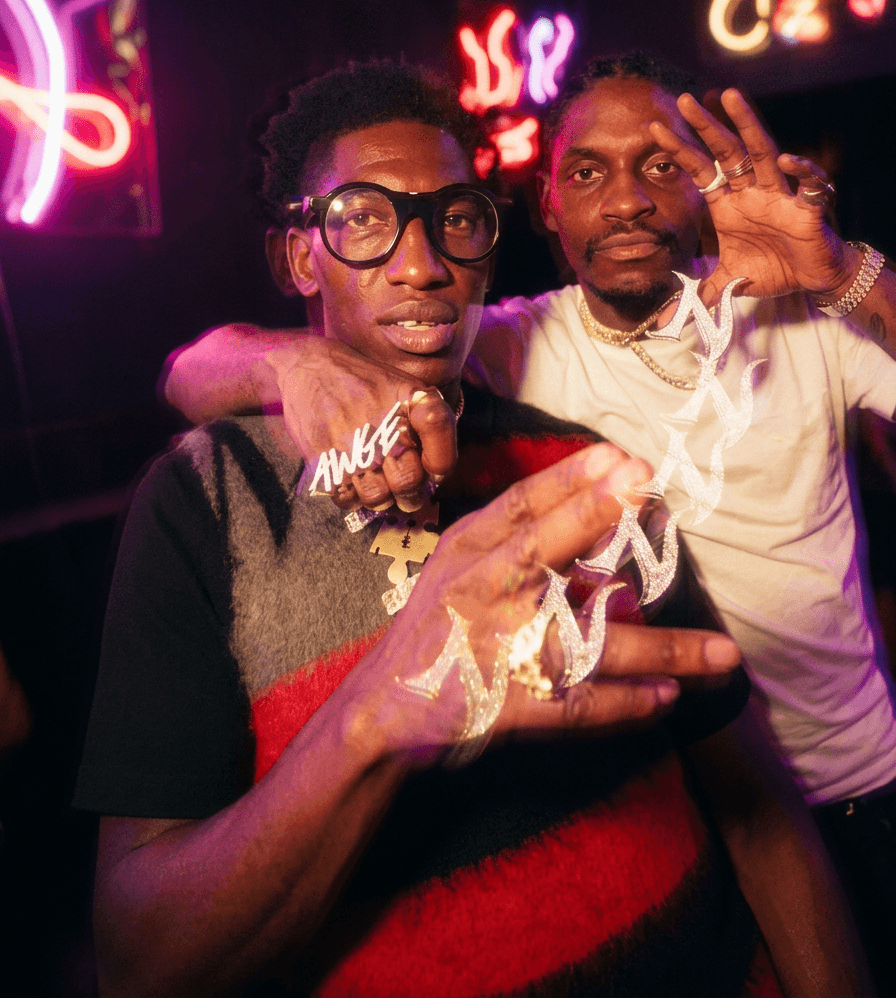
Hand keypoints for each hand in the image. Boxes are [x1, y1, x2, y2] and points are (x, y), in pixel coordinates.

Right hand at [268, 337, 458, 510]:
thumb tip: (437, 475)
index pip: (441, 450)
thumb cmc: (366, 384)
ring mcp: (351, 444)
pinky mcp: (322, 458)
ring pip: (377, 497)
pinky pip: (345, 498)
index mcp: (411, 403)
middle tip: (405, 493)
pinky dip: (352, 498)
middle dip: (411, 496)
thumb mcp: (406, 387)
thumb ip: (431, 424)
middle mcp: (383, 424)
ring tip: (378, 487)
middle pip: (409, 482)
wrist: (310, 367)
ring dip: (381, 499)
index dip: (440, 467)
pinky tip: (353, 482)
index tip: (433, 471)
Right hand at [346, 444, 741, 756]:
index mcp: (467, 551)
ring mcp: (491, 651)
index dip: (569, 479)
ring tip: (722, 652)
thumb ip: (518, 539)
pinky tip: (668, 698)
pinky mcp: (503, 708)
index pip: (519, 506)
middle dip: (592, 516)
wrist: (383, 709)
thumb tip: (604, 511)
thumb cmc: (438, 625)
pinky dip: (623, 704)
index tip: (619, 455)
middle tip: (645, 485)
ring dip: (657, 648)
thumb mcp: (461, 566)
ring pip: (581, 642)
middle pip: (538, 550)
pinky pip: (574, 707)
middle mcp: (477, 592)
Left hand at [650, 89, 857, 307]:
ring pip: (763, 152)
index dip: (679, 151)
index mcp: (729, 204)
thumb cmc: (772, 269)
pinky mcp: (808, 209)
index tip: (653, 127)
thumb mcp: (729, 281)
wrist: (812, 278)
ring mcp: (779, 195)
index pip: (700, 171)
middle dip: (705, 126)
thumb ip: (700, 294)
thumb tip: (667, 319)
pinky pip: (807, 185)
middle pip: (726, 152)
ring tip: (730, 97)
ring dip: (747, 125)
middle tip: (683, 100)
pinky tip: (788, 160)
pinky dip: (800, 171)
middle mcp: (751, 192)